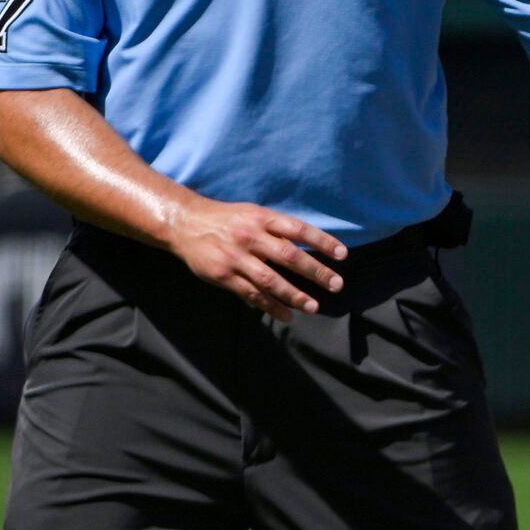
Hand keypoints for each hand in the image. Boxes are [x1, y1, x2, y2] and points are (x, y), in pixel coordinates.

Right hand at [163, 194, 349, 321]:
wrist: (186, 223)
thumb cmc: (228, 219)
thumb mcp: (253, 214)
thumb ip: (278, 229)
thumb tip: (308, 246)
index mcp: (262, 218)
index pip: (299, 229)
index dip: (322, 241)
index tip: (343, 254)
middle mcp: (251, 236)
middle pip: (289, 256)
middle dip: (315, 271)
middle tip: (336, 285)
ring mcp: (236, 257)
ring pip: (270, 280)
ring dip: (295, 295)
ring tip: (314, 306)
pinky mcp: (223, 276)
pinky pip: (251, 294)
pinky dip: (271, 307)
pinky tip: (288, 315)